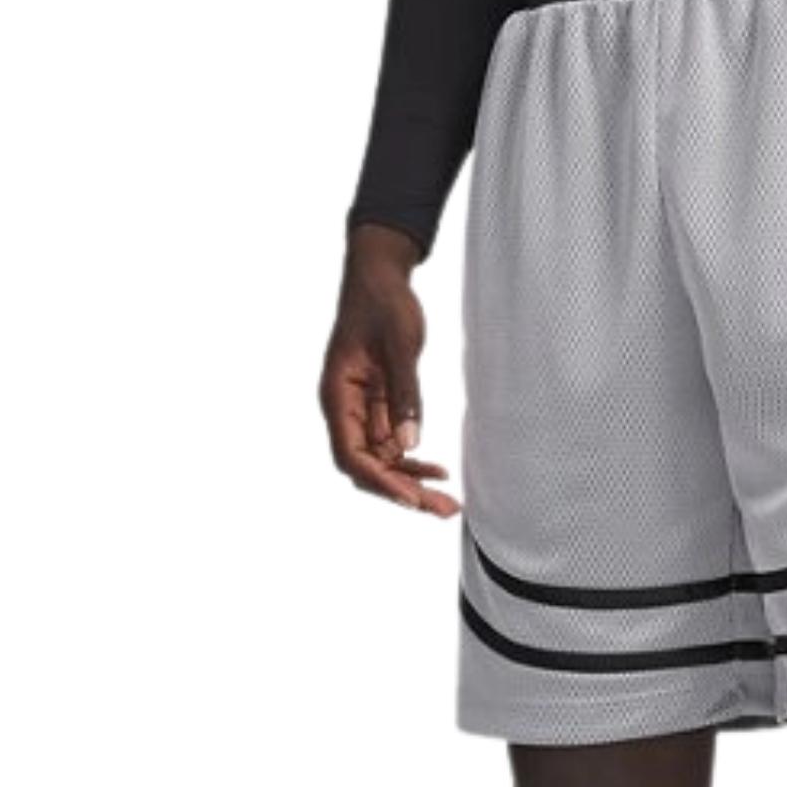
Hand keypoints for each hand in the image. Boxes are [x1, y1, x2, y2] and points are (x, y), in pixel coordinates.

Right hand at [320, 224, 459, 515]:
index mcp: (337, 394)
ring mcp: (362, 411)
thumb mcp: (400, 345)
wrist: (381, 275)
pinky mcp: (379, 406)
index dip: (379, 480)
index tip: (410, 499)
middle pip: (367, 466)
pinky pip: (393, 445)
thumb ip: (405, 395)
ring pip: (382, 462)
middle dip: (402, 492)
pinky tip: (439, 472)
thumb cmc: (383, 302)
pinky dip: (414, 461)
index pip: (350, 453)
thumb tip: (410, 445)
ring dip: (412, 483)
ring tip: (449, 503)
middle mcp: (345, 408)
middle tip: (444, 510)